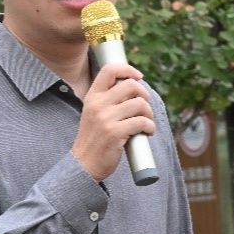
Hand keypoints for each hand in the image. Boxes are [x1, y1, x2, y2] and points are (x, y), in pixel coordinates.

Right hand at [70, 64, 155, 180]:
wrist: (83, 164)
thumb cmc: (94, 139)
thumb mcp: (94, 113)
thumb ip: (108, 100)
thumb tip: (133, 86)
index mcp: (92, 97)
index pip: (109, 70)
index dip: (128, 69)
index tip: (139, 76)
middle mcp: (97, 105)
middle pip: (131, 85)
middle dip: (144, 95)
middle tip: (144, 108)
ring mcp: (106, 119)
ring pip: (139, 104)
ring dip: (149, 113)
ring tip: (146, 122)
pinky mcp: (115, 133)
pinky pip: (141, 122)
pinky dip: (150, 127)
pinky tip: (147, 132)